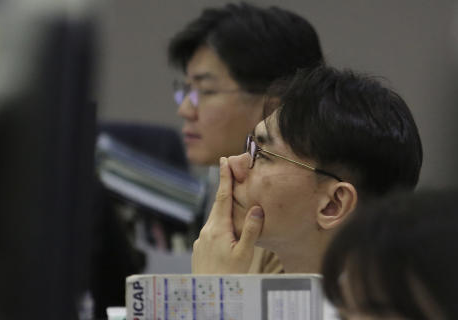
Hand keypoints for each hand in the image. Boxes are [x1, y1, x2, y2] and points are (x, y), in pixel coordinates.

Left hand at [191, 156, 264, 273]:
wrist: (207, 296)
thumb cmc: (229, 276)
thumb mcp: (244, 254)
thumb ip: (250, 231)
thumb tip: (256, 208)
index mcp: (218, 228)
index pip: (222, 197)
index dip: (224, 178)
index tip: (224, 161)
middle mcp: (207, 231)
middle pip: (217, 205)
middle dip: (224, 188)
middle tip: (229, 170)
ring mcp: (201, 240)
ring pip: (214, 218)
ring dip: (223, 207)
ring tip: (232, 197)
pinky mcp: (200, 248)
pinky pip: (212, 229)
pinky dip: (220, 221)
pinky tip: (227, 226)